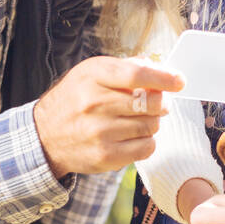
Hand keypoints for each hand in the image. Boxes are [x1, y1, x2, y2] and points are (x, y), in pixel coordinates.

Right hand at [33, 56, 182, 175]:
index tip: (179, 81)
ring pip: (151, 126)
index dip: (164, 78)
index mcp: (93, 76)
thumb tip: (163, 72)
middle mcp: (94, 103)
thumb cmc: (75, 99)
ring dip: (152, 122)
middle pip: (150, 102)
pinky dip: (147, 141)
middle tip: (157, 104)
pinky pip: (146, 148)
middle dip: (161, 103)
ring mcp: (99, 132)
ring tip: (139, 120)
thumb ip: (127, 68)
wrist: (45, 135)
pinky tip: (134, 136)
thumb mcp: (92, 73)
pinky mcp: (105, 155)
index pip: (137, 74)